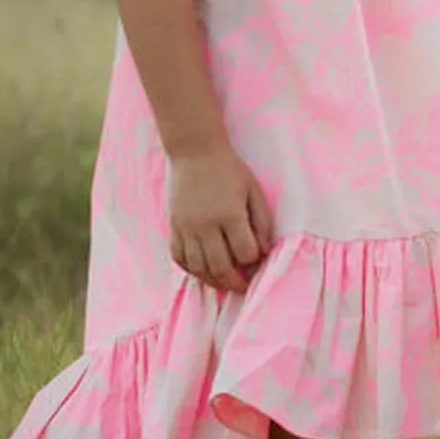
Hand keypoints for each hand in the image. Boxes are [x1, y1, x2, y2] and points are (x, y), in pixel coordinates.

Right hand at [167, 143, 273, 291]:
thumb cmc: (230, 170)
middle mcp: (206, 224)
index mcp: (230, 214)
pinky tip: (202, 270)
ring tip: (224, 282)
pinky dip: (191, 269)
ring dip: (212, 280)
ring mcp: (187, 227)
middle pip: (220, 267)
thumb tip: (265, 250)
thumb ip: (262, 221)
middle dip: (234, 282)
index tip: (259, 258)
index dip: (254, 260)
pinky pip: (178, 257)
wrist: (195, 152)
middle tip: (243, 286)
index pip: (245, 252)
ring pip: (198, 268)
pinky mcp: (174, 226)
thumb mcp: (254, 191)